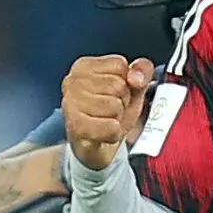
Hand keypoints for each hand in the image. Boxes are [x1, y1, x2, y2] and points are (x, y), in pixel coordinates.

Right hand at [62, 55, 153, 170]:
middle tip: (110, 111)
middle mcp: (72, 81)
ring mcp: (70, 103)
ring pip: (114, 106)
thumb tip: (136, 77)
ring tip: (106, 121)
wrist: (97, 146)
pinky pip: (110, 127)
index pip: (120, 65)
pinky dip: (114, 133)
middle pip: (118, 85)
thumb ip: (142, 70)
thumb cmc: (111, 113)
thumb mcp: (132, 87)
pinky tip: (105, 133)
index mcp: (85, 66)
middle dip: (122, 102)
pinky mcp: (75, 126)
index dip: (126, 83)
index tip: (115, 94)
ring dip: (117, 118)